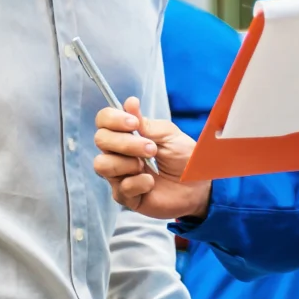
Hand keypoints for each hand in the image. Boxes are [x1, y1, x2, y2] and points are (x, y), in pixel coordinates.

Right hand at [94, 97, 209, 220]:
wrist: (198, 186)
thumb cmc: (183, 158)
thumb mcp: (169, 135)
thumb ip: (147, 123)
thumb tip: (129, 102)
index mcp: (126, 134)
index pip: (104, 120)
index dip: (112, 119)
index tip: (133, 123)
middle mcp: (118, 153)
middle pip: (100, 140)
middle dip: (125, 142)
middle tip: (151, 148)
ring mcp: (120, 174)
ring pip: (102, 164)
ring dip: (127, 163)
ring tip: (148, 166)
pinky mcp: (126, 196)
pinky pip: (121, 188)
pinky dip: (139, 183)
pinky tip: (151, 183)